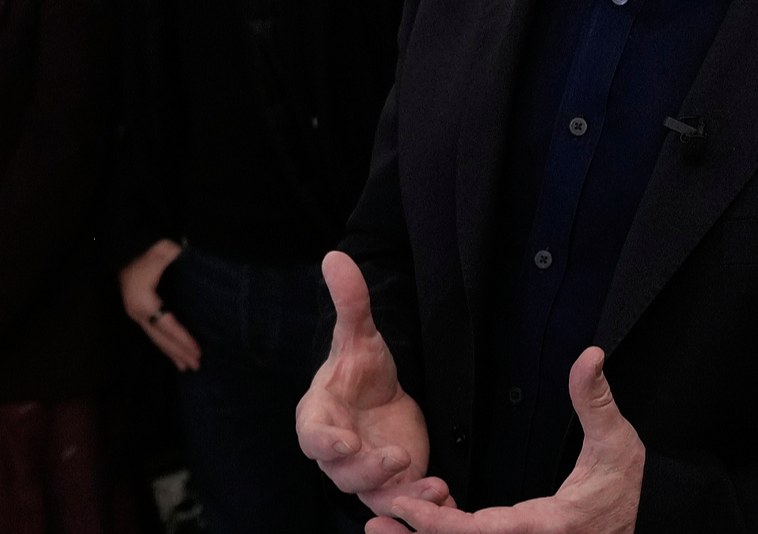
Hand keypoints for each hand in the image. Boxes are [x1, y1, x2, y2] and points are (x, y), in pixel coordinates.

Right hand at [121, 239, 200, 370]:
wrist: (122, 248)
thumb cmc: (142, 249)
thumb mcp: (160, 249)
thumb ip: (173, 254)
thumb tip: (189, 255)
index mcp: (142, 301)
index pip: (167, 325)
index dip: (183, 339)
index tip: (198, 351)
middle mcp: (137, 312)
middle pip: (161, 338)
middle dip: (179, 352)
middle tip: (197, 365)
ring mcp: (136, 313)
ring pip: (155, 339)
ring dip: (172, 353)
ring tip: (188, 367)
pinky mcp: (138, 311)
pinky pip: (153, 333)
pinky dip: (165, 345)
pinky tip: (174, 353)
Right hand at [297, 251, 443, 518]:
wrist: (383, 396)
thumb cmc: (361, 370)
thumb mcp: (361, 334)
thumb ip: (350, 301)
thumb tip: (336, 256)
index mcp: (319, 418)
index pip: (313, 436)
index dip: (325, 442)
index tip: (342, 443)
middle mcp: (337, 453)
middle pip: (342, 473)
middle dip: (367, 470)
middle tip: (396, 458)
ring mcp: (363, 473)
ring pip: (373, 495)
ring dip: (400, 496)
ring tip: (433, 485)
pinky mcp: (392, 485)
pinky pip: (400, 502)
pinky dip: (419, 502)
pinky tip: (444, 494)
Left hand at [378, 348, 644, 533]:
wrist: (655, 519)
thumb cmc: (633, 486)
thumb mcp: (617, 441)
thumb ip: (595, 400)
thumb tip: (588, 357)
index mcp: (546, 524)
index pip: (481, 530)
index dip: (438, 522)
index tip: (403, 505)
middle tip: (375, 523)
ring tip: (385, 527)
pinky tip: (427, 524)